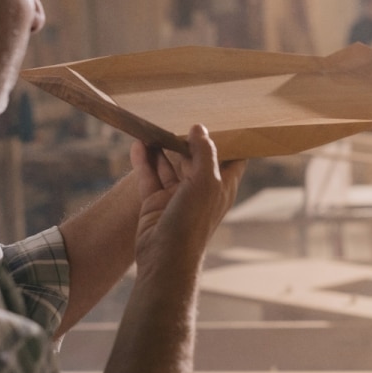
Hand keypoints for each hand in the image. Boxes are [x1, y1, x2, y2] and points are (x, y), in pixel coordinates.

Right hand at [130, 125, 244, 274]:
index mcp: (221, 187)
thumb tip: (199, 128)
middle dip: (187, 139)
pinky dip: (144, 161)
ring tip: (152, 126)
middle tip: (178, 113)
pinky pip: (149, 176)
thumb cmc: (192, 222)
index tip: (225, 119)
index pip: (232, 159)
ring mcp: (177, 196)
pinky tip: (139, 144)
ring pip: (169, 165)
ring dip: (162, 148)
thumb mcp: (206, 182)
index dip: (231, 141)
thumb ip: (204, 153)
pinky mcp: (155, 203)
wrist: (165, 259)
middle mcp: (200, 190)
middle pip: (195, 158)